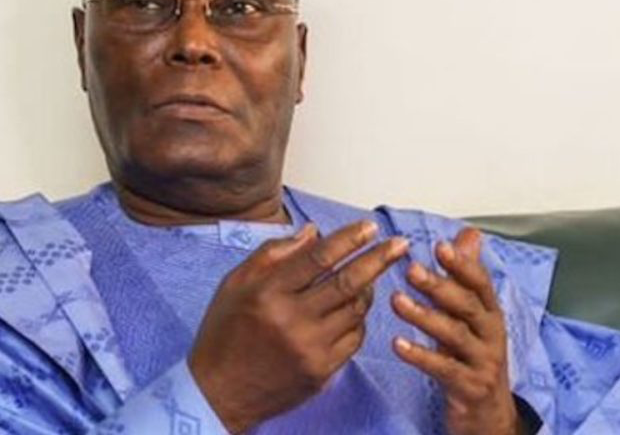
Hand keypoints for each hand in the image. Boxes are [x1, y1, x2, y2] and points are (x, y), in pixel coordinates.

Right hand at [188, 220, 408, 433]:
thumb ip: (274, 254)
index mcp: (268, 293)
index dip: (349, 239)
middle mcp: (292, 321)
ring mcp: (310, 349)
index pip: (319, 258)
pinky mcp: (321, 372)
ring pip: (355, 311)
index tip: (370, 227)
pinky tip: (355, 308)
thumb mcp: (235, 283)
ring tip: (372, 274)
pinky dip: (359, 319)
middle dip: (379, 259)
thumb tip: (313, 232)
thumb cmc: (224, 332)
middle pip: (347, 282)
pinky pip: (354, 339)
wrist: (218, 392)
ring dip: (369, 288)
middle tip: (401, 244)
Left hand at [390, 228, 520, 434]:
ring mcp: (482, 361)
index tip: (439, 246)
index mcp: (489, 312)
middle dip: (440, 286)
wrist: (489, 414)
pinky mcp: (469, 387)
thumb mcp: (474, 316)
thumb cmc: (474, 356)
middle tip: (411, 270)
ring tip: (396, 301)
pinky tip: (397, 344)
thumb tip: (469, 234)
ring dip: (425, 316)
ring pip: (455, 335)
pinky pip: (444, 369)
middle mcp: (490, 334)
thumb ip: (467, 275)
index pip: (480, 283)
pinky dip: (421, 355)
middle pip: (467, 305)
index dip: (462, 264)